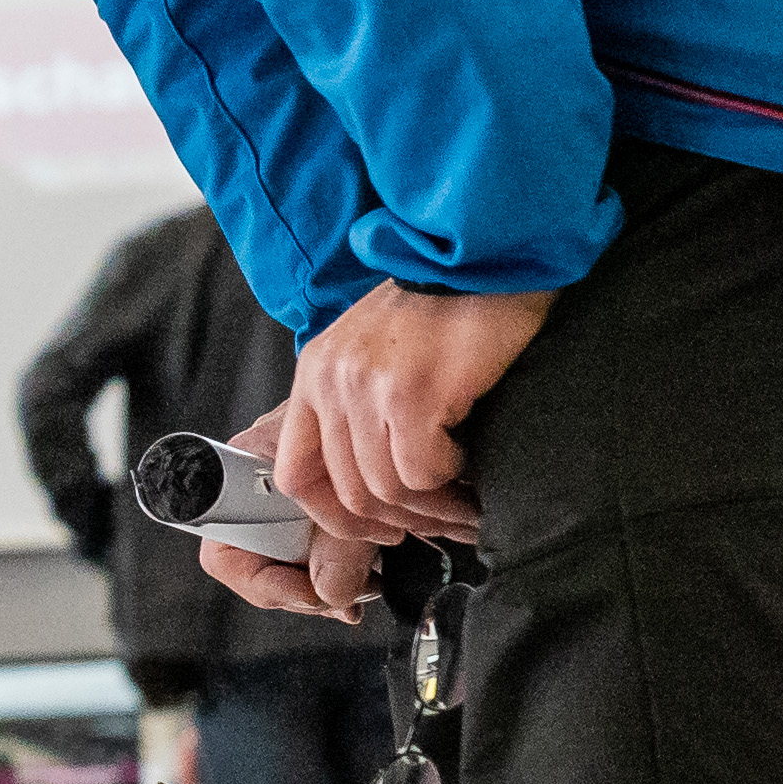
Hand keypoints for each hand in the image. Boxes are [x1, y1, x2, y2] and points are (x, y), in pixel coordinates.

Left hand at [197, 286, 555, 617]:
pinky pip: (422, 473)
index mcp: (315, 374)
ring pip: (386, 491)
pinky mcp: (412, 394)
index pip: (296, 475)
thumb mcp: (381, 352)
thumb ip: (362, 408)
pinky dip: (452, 482)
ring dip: (432, 509)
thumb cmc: (447, 307)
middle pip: (347, 494)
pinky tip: (472, 463)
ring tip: (465, 503)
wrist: (486, 255)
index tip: (382, 528)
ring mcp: (367, 388)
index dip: (336, 518)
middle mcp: (330, 381)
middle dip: (399, 523)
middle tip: (444, 521)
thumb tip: (377, 493)